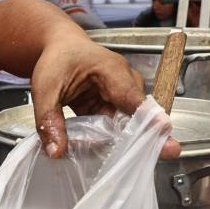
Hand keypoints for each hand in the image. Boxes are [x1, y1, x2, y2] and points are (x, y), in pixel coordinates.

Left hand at [31, 38, 180, 158]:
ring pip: (128, 125)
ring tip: (117, 162)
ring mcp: (121, 96)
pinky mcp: (113, 107)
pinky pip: (116, 127)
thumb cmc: (58, 59)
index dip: (149, 120)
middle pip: (139, 115)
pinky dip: (109, 140)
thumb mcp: (45, 88)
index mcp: (112, 71)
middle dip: (141, 139)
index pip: (134, 99)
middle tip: (149, 159)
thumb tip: (56, 151)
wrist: (59, 47)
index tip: (164, 136)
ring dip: (122, 143)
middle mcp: (124, 83)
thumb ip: (49, 120)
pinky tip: (100, 153)